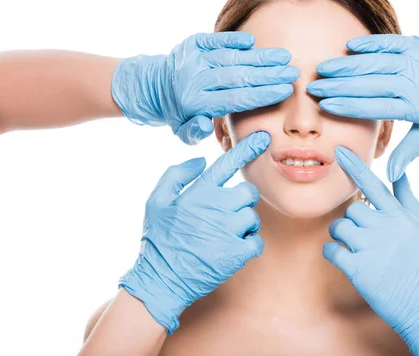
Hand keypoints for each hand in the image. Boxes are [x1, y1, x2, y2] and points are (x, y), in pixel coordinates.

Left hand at [112, 32, 299, 143]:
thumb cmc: (178, 113)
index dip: (263, 94)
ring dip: (260, 56)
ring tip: (284, 57)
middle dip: (270, 74)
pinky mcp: (192, 43)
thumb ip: (195, 132)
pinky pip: (217, 40)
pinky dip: (235, 40)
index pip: (237, 98)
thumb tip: (206, 126)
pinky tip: (253, 43)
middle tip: (293, 73)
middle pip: (239, 76)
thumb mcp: (183, 131)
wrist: (153, 86)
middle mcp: (195, 79)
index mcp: (196, 103)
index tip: (286, 91)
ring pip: (232, 57)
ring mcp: (193, 58)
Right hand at [118, 131, 269, 334]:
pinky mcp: (236, 252)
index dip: (247, 149)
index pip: (227, 164)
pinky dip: (249, 245)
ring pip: (252, 216)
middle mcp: (216, 207)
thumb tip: (201, 160)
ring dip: (244, 225)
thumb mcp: (156, 201)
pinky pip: (256, 241)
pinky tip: (233, 249)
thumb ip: (176, 175)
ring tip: (225, 235)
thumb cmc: (158, 239)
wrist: (161, 279)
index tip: (262, 138)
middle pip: (248, 192)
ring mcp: (228, 230)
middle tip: (227, 214)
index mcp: (198, 192)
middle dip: (242, 201)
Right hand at [307, 34, 418, 180]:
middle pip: (369, 83)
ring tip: (324, 67)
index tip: (324, 104)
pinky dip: (369, 45)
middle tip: (314, 85)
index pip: (374, 106)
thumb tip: (389, 176)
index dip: (347, 105)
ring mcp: (418, 59)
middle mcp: (416, 81)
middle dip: (338, 85)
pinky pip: (390, 42)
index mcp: (417, 106)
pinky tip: (349, 47)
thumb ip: (409, 153)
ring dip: (347, 64)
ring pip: (376, 62)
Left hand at [323, 146, 418, 355]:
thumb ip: (409, 201)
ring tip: (356, 250)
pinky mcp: (359, 269)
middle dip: (353, 220)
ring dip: (342, 237)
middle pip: (352, 208)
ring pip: (340, 227)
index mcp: (402, 217)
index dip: (355, 166)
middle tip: (363, 236)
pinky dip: (333, 253)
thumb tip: (401, 173)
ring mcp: (372, 248)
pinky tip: (345, 261)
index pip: (374, 184)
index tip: (339, 151)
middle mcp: (386, 228)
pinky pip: (332, 250)